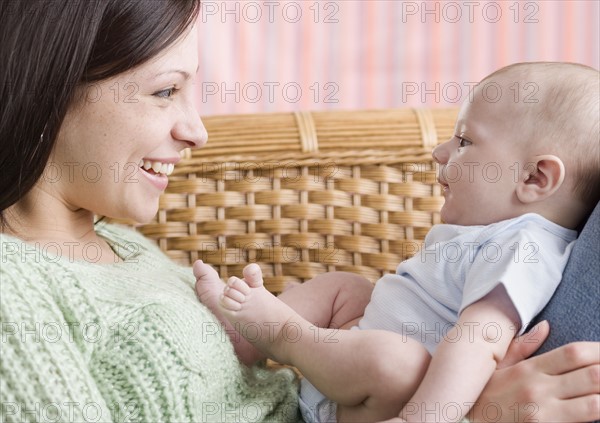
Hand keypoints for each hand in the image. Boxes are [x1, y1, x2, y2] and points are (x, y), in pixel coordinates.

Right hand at [469, 321, 599, 421]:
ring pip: (596, 402)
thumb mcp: (498, 366)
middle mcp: (539, 388)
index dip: (599, 350)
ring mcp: (544, 412)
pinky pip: (584, 421)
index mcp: (529, 369)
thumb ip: (523, 346)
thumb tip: (545, 325)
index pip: (573, 353)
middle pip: (591, 375)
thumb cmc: (485, 395)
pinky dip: (598, 413)